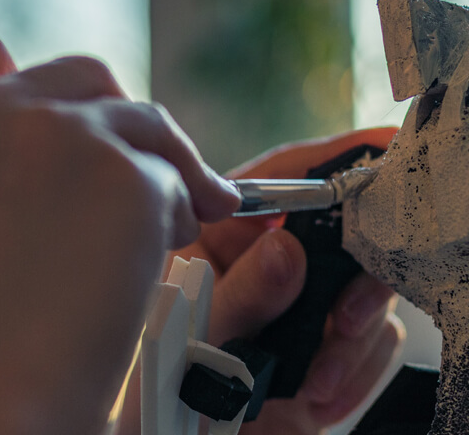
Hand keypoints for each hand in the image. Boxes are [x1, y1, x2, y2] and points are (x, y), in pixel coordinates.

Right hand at [0, 31, 239, 434]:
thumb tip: (60, 143)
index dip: (32, 92)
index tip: (60, 130)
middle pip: (81, 77)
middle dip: (113, 130)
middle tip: (129, 192)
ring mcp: (49, 131)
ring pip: (139, 121)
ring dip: (157, 173)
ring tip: (153, 238)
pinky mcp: (117, 168)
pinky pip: (174, 176)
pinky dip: (175, 219)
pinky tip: (148, 269)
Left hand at [118, 129, 404, 434]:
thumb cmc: (161, 387)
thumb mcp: (192, 335)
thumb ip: (239, 294)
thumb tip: (286, 251)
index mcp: (218, 239)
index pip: (278, 182)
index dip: (331, 160)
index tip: (381, 146)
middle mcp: (262, 265)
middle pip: (338, 235)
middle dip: (355, 273)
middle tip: (346, 312)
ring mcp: (297, 309)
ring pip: (364, 293)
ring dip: (351, 337)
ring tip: (310, 373)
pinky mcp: (324, 352)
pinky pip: (373, 347)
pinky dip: (351, 373)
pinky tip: (310, 394)